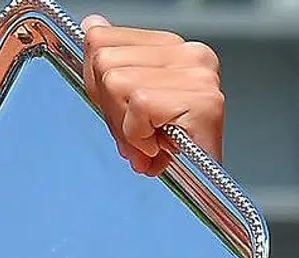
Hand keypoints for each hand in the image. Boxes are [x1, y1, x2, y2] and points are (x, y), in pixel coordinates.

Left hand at [81, 15, 224, 176]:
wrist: (207, 190)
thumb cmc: (169, 150)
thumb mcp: (127, 105)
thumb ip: (109, 67)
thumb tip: (91, 25)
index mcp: (173, 50)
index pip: (101, 40)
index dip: (94, 84)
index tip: (115, 110)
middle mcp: (191, 54)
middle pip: (104, 62)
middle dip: (108, 108)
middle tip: (134, 135)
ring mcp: (198, 75)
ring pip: (116, 82)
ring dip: (124, 125)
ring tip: (148, 141)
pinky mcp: (201, 99)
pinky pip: (138, 106)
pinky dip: (138, 135)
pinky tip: (157, 146)